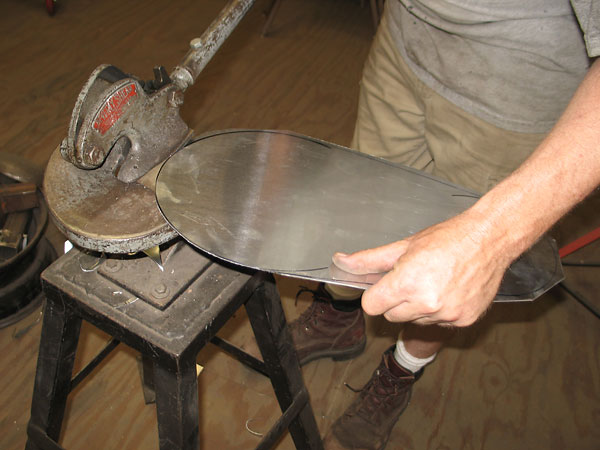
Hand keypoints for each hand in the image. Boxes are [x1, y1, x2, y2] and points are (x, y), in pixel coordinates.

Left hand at [332, 212, 510, 326]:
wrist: (490, 238)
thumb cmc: (447, 238)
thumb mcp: (403, 246)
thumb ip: (369, 260)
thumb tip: (340, 262)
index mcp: (407, 283)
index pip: (372, 306)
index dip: (376, 295)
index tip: (385, 286)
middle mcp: (426, 303)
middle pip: (392, 316)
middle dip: (396, 300)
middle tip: (413, 278)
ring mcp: (447, 315)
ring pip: (415, 320)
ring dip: (418, 307)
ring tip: (435, 282)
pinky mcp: (464, 321)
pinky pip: (439, 323)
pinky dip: (440, 311)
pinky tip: (450, 290)